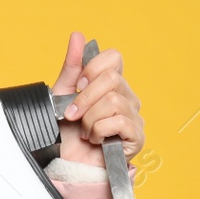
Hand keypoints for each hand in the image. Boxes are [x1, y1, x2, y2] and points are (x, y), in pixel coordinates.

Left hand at [50, 31, 144, 170]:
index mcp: (112, 84)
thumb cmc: (66, 131)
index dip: (91, 69)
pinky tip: (95, 140)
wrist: (65, 163)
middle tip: (73, 115)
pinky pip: (119, 121)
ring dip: (89, 119)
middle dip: (84, 99)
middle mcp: (127, 97)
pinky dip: (99, 131)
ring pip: (113, 101)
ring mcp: (135, 117)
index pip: (114, 58)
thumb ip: (72, 66)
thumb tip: (78, 35)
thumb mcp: (62, 94)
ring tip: (84, 131)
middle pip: (111, 79)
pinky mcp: (137, 137)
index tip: (76, 87)